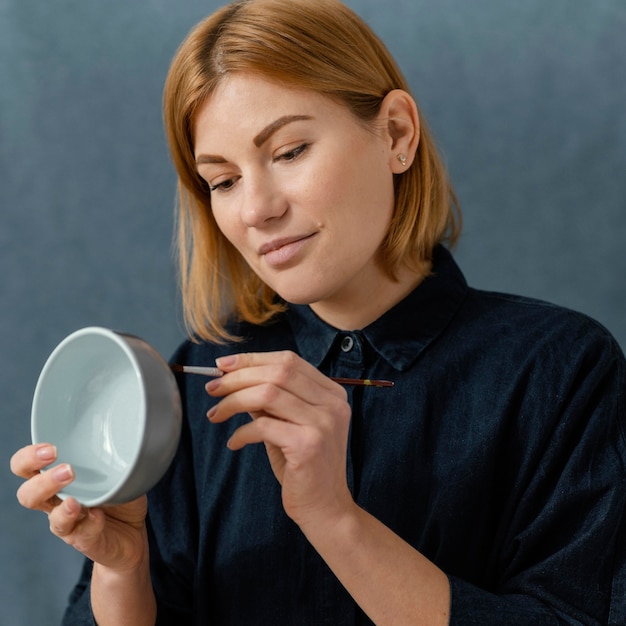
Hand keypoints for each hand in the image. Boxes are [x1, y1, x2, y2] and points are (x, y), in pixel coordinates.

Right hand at [10, 443, 147, 572]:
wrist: (132, 534)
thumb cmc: (118, 495)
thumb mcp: (116, 468)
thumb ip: (114, 451)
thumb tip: (130, 422)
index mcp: (57, 480)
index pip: (26, 468)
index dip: (28, 458)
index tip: (50, 447)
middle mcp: (57, 502)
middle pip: (28, 495)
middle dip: (42, 481)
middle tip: (67, 470)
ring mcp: (70, 523)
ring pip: (52, 519)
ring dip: (64, 508)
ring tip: (76, 499)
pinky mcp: (86, 540)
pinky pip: (82, 534)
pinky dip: (90, 524)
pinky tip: (98, 516)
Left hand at [205, 350, 354, 528]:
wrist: (326, 510)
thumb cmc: (304, 468)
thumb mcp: (289, 427)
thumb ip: (270, 402)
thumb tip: (235, 380)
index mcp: (331, 394)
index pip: (289, 360)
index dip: (252, 359)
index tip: (223, 365)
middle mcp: (332, 403)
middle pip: (278, 372)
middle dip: (238, 376)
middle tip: (212, 388)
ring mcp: (323, 423)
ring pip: (268, 393)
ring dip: (234, 400)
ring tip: (216, 413)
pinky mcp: (308, 444)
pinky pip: (263, 426)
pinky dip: (241, 432)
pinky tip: (234, 442)